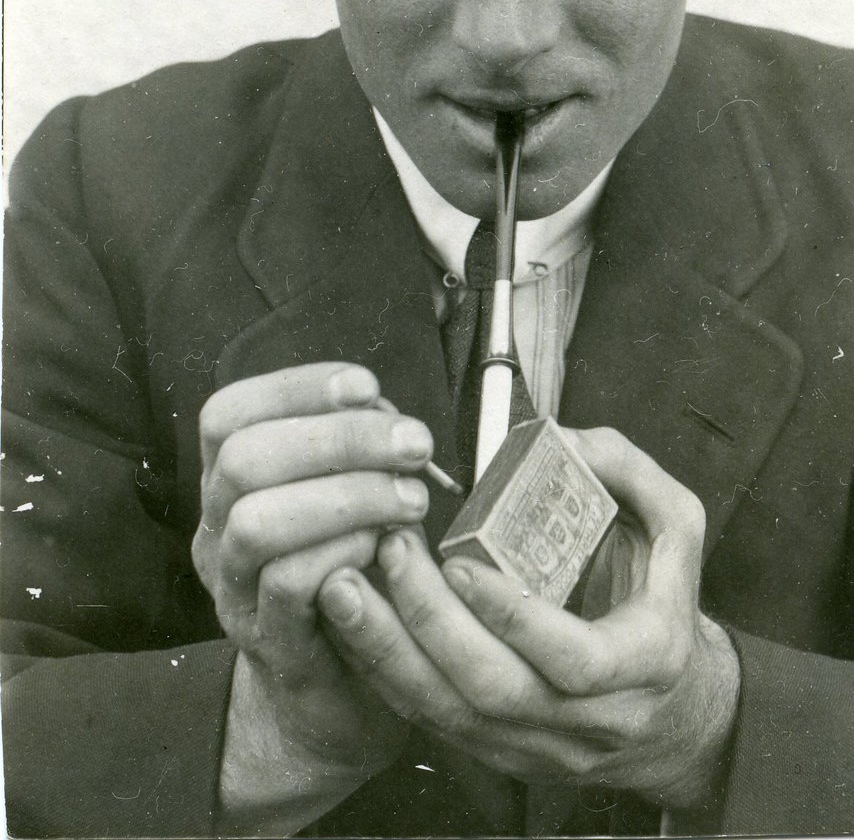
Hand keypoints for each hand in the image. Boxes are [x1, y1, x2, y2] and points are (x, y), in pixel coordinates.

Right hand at [192, 362, 433, 829]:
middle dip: (338, 438)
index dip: (294, 386)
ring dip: (346, 496)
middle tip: (413, 444)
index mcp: (230, 482)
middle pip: (243, 458)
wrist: (340, 692)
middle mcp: (216, 530)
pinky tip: (386, 547)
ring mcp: (233, 589)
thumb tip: (382, 407)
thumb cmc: (356, 571)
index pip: (228, 413)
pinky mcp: (267, 642)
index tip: (365, 386)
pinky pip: (287, 586)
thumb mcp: (352, 495)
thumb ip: (358, 448)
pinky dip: (343, 552)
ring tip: (410, 498)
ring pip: (256, 522)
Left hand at [318, 427, 739, 811]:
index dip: (515, 617)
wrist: (672, 713)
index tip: (461, 561)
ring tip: (346, 586)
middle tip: (390, 551)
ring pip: (450, 717)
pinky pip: (430, 722)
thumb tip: (561, 438)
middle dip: (429, 624)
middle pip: (495, 692)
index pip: (575, 661)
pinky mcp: (499, 752)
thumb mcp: (678, 527)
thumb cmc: (666, 605)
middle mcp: (591, 719)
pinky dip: (385, 673)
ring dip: (389, 652)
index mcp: (644, 661)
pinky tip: (352, 624)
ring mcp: (540, 745)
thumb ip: (629, 473)